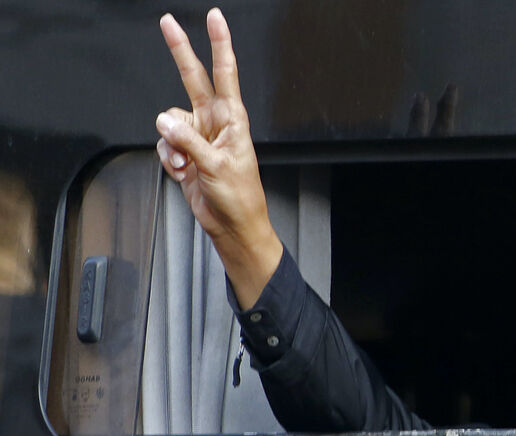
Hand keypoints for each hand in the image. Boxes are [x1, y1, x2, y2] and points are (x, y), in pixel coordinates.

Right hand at [155, 8, 281, 308]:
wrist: (232, 225)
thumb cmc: (240, 196)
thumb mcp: (217, 166)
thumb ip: (189, 142)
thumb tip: (165, 123)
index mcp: (232, 119)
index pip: (225, 73)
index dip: (220, 45)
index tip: (215, 19)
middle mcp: (215, 123)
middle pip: (193, 79)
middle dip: (181, 51)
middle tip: (168, 22)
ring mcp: (198, 137)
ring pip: (169, 121)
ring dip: (171, 143)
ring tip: (186, 163)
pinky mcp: (185, 153)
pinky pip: (165, 144)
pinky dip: (168, 158)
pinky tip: (182, 171)